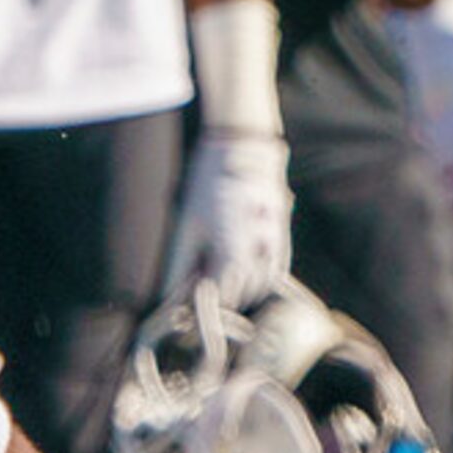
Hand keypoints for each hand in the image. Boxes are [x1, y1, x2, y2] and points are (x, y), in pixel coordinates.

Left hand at [161, 130, 291, 300]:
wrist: (243, 149)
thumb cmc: (208, 183)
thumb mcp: (187, 224)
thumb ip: (180, 265)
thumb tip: (169, 296)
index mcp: (231, 253)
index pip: (220, 298)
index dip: (202, 303)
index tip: (188, 301)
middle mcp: (258, 254)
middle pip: (240, 296)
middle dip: (221, 296)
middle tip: (201, 286)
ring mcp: (275, 246)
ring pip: (260, 287)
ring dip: (241, 289)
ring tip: (221, 275)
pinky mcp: (284, 236)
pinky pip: (276, 271)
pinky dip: (261, 278)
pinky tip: (245, 270)